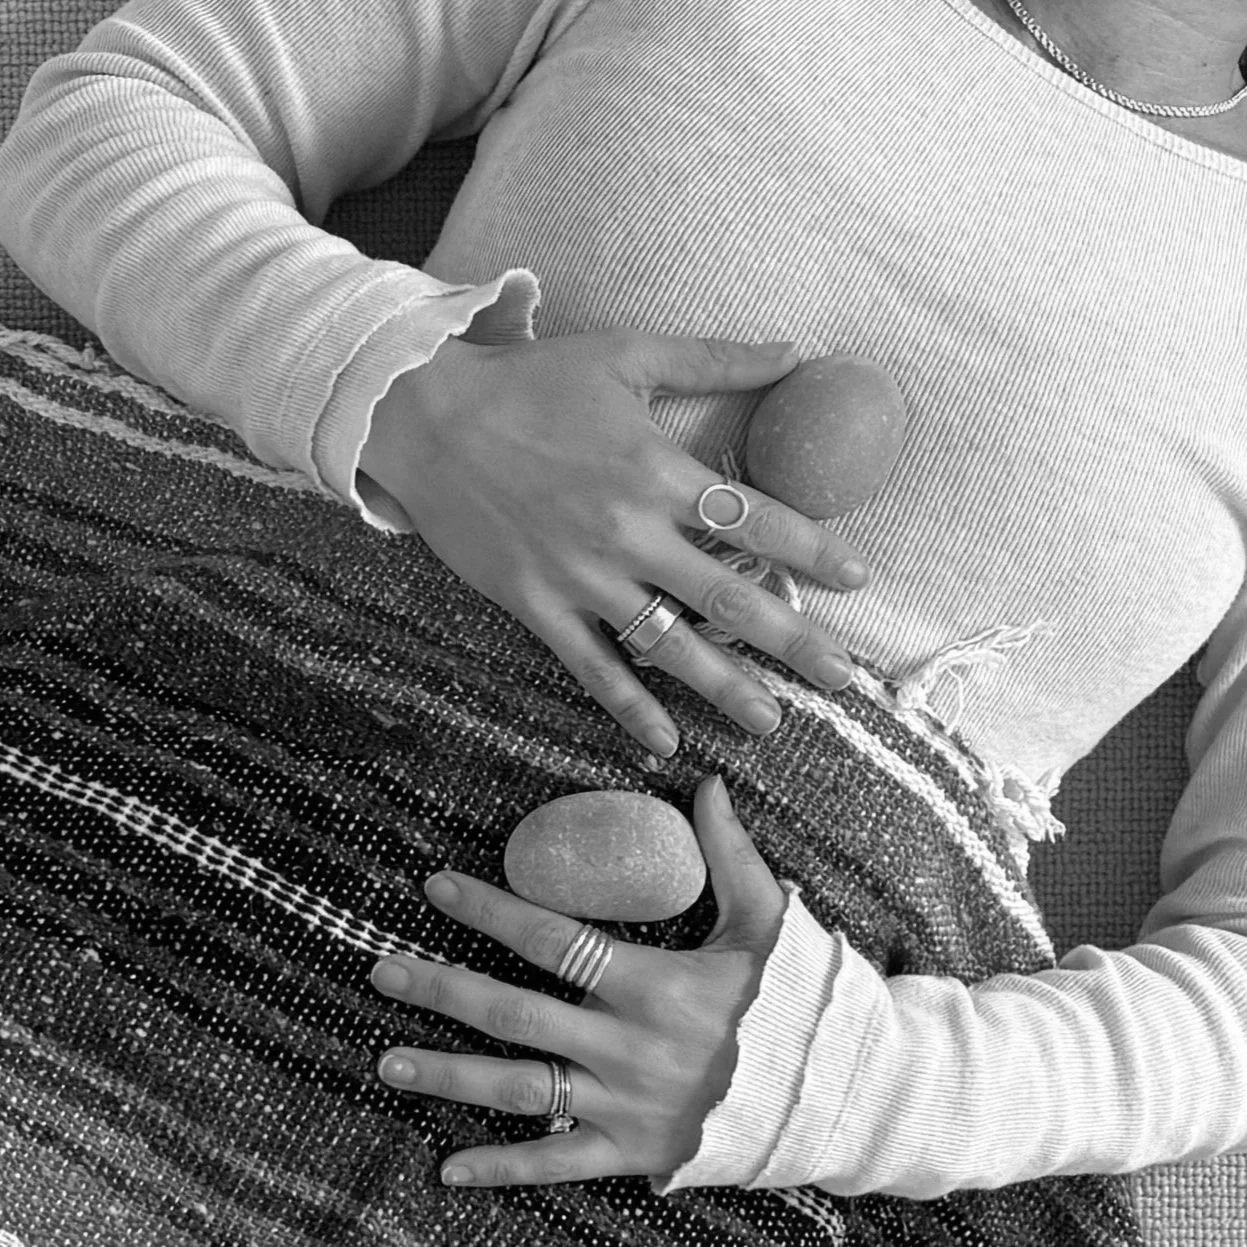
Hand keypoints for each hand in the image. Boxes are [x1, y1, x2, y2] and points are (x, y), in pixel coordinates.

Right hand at [359, 329, 866, 756]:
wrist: (426, 415)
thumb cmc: (531, 381)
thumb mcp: (626, 353)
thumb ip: (715, 357)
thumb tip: (799, 349)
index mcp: (658, 470)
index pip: (757, 519)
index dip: (814, 550)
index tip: (858, 579)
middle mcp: (630, 533)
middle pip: (730, 598)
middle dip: (795, 642)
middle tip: (845, 679)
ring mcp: (582, 577)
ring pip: (669, 645)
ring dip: (725, 689)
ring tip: (772, 724)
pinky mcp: (537, 605)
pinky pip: (590, 667)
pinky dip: (627, 708)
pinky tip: (664, 744)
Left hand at [370, 774, 786, 1185]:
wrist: (840, 1094)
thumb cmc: (799, 999)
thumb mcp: (768, 919)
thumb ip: (729, 852)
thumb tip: (709, 781)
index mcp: (651, 984)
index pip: (553, 938)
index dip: (491, 909)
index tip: (437, 887)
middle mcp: (624, 1045)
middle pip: (514, 1012)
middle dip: (441, 988)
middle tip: (380, 970)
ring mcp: (623, 1104)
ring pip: (518, 1089)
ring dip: (447, 1075)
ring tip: (385, 1060)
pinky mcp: (632, 1152)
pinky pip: (556, 1163)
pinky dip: (502, 1167)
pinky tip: (447, 1168)